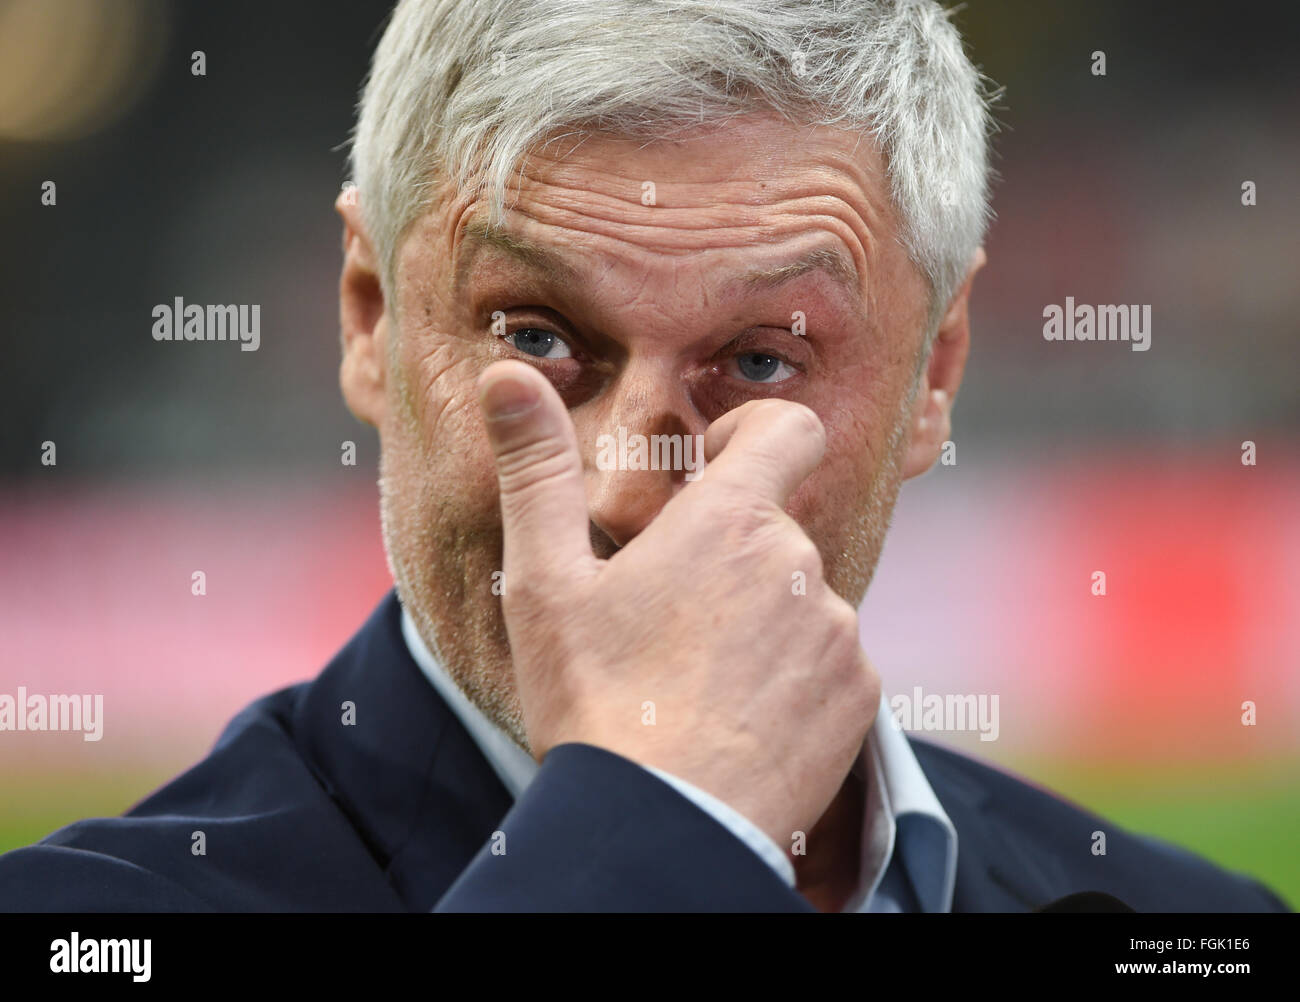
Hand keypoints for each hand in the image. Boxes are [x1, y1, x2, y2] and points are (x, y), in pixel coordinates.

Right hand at [478, 360, 879, 847]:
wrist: (662, 828)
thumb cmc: (595, 701)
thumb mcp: (544, 581)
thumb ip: (537, 468)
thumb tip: (505, 370)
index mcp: (731, 520)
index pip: (789, 428)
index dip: (752, 436)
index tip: (706, 472)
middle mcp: (799, 563)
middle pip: (776, 530)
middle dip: (730, 555)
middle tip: (666, 617)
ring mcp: (838, 633)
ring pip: (800, 600)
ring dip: (760, 620)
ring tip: (696, 681)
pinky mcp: (859, 697)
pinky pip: (831, 664)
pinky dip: (793, 678)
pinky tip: (737, 719)